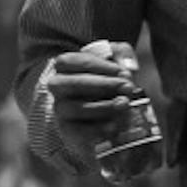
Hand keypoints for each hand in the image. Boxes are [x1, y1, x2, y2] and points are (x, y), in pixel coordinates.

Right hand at [40, 44, 143, 164]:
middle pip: (73, 83)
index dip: (97, 65)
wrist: (108, 119)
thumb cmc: (109, 85)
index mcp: (64, 67)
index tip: (122, 71)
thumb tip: (129, 65)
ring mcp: (61, 110)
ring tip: (124, 103)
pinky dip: (99, 128)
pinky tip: (115, 124)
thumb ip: (122, 54)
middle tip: (128, 86)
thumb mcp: (114, 63)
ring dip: (104, 105)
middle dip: (104, 84)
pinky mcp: (69, 132)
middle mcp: (58, 88)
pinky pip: (80, 131)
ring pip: (77, 107)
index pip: (70, 61)